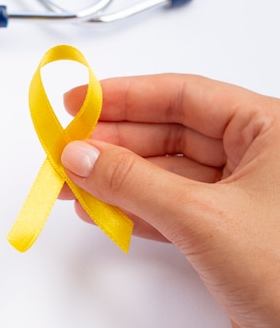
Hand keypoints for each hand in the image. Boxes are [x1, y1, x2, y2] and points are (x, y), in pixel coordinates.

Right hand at [59, 74, 279, 327]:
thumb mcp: (202, 217)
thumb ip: (133, 182)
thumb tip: (80, 155)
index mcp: (269, 129)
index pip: (183, 95)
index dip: (125, 96)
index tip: (79, 101)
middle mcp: (255, 157)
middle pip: (168, 132)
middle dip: (113, 142)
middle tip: (67, 147)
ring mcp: (238, 196)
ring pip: (164, 173)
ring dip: (116, 178)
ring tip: (72, 180)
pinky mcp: (225, 232)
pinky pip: (169, 207)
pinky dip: (133, 208)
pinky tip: (99, 208)